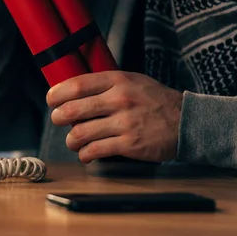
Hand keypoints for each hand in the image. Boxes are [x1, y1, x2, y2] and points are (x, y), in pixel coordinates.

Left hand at [46, 71, 182, 163]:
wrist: (185, 121)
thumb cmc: (155, 100)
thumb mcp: (132, 81)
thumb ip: (106, 84)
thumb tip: (74, 91)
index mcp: (118, 80)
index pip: (78, 84)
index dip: (58, 93)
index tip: (51, 99)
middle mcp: (119, 99)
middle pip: (74, 109)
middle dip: (58, 117)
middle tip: (58, 120)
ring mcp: (124, 122)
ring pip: (81, 133)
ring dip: (71, 140)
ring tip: (74, 141)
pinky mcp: (129, 143)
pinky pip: (95, 150)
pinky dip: (85, 154)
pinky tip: (86, 154)